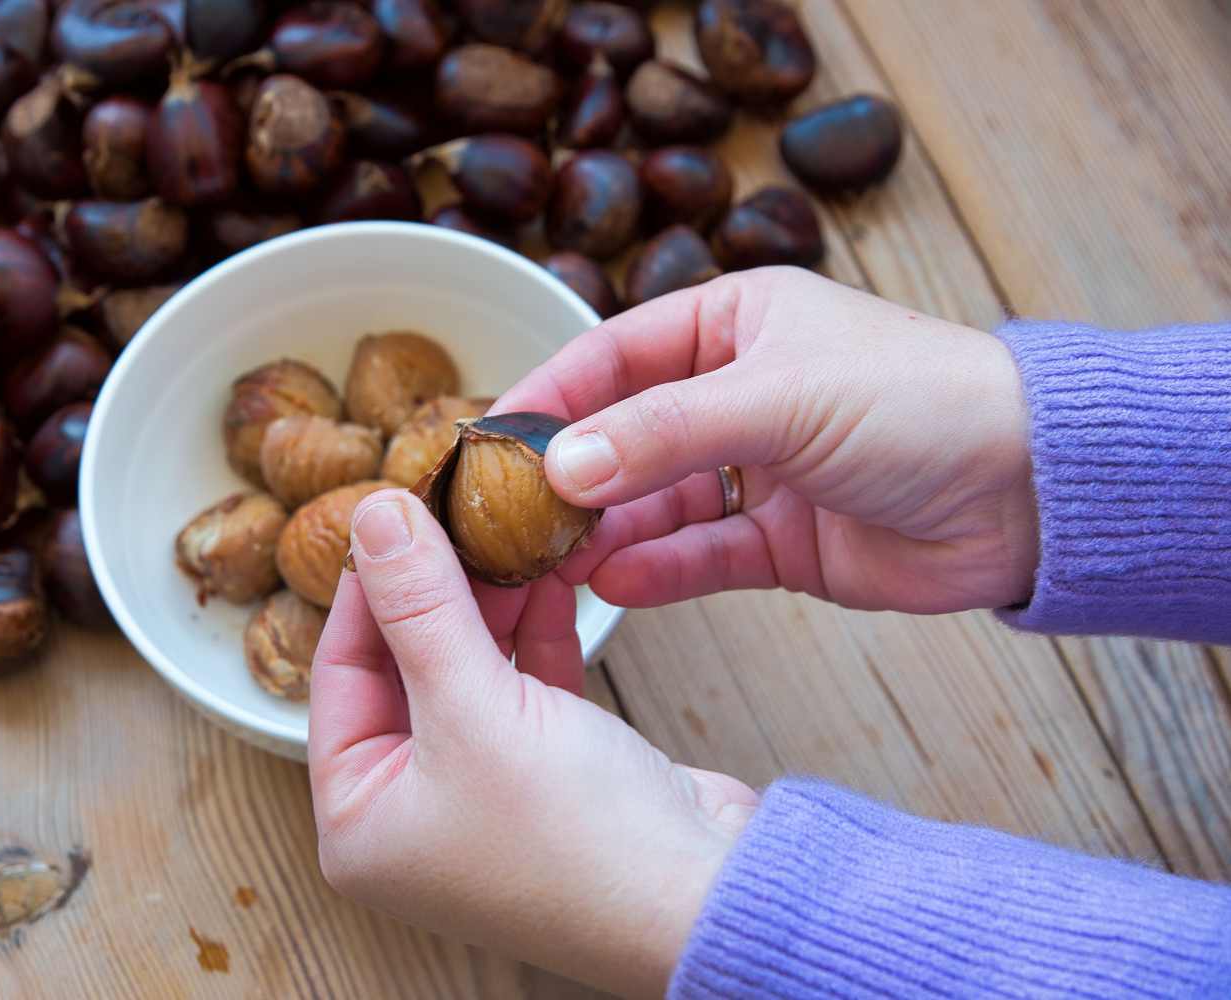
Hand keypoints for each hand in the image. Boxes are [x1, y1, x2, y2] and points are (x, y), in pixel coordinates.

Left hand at [309, 489, 756, 998]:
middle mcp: (411, 812)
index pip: (340, 673)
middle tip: (454, 510)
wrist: (711, 898)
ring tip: (506, 530)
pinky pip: (522, 689)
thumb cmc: (578, 840)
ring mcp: (481, 794)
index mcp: (358, 820)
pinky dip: (534, 635)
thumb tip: (373, 517)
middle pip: (404, 668)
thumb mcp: (475, 709)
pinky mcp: (548, 775)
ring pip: (467, 671)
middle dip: (436, 588)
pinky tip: (548, 578)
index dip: (368, 585)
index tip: (392, 510)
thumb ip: (420, 607)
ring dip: (491, 602)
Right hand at [498, 267, 1037, 613]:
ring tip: (548, 563)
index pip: (613, 354)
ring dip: (605, 532)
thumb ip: (661, 434)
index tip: (486, 437)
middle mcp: (737, 395)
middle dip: (568, 477)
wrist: (1031, 492)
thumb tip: (560, 467)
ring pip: (656, 504)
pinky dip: (660, 572)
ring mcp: (758, 473)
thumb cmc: (920, 401)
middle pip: (625, 436)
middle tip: (505, 518)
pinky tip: (613, 587)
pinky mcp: (783, 543)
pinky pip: (702, 557)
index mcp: (734, 326)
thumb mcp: (777, 397)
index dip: (549, 395)